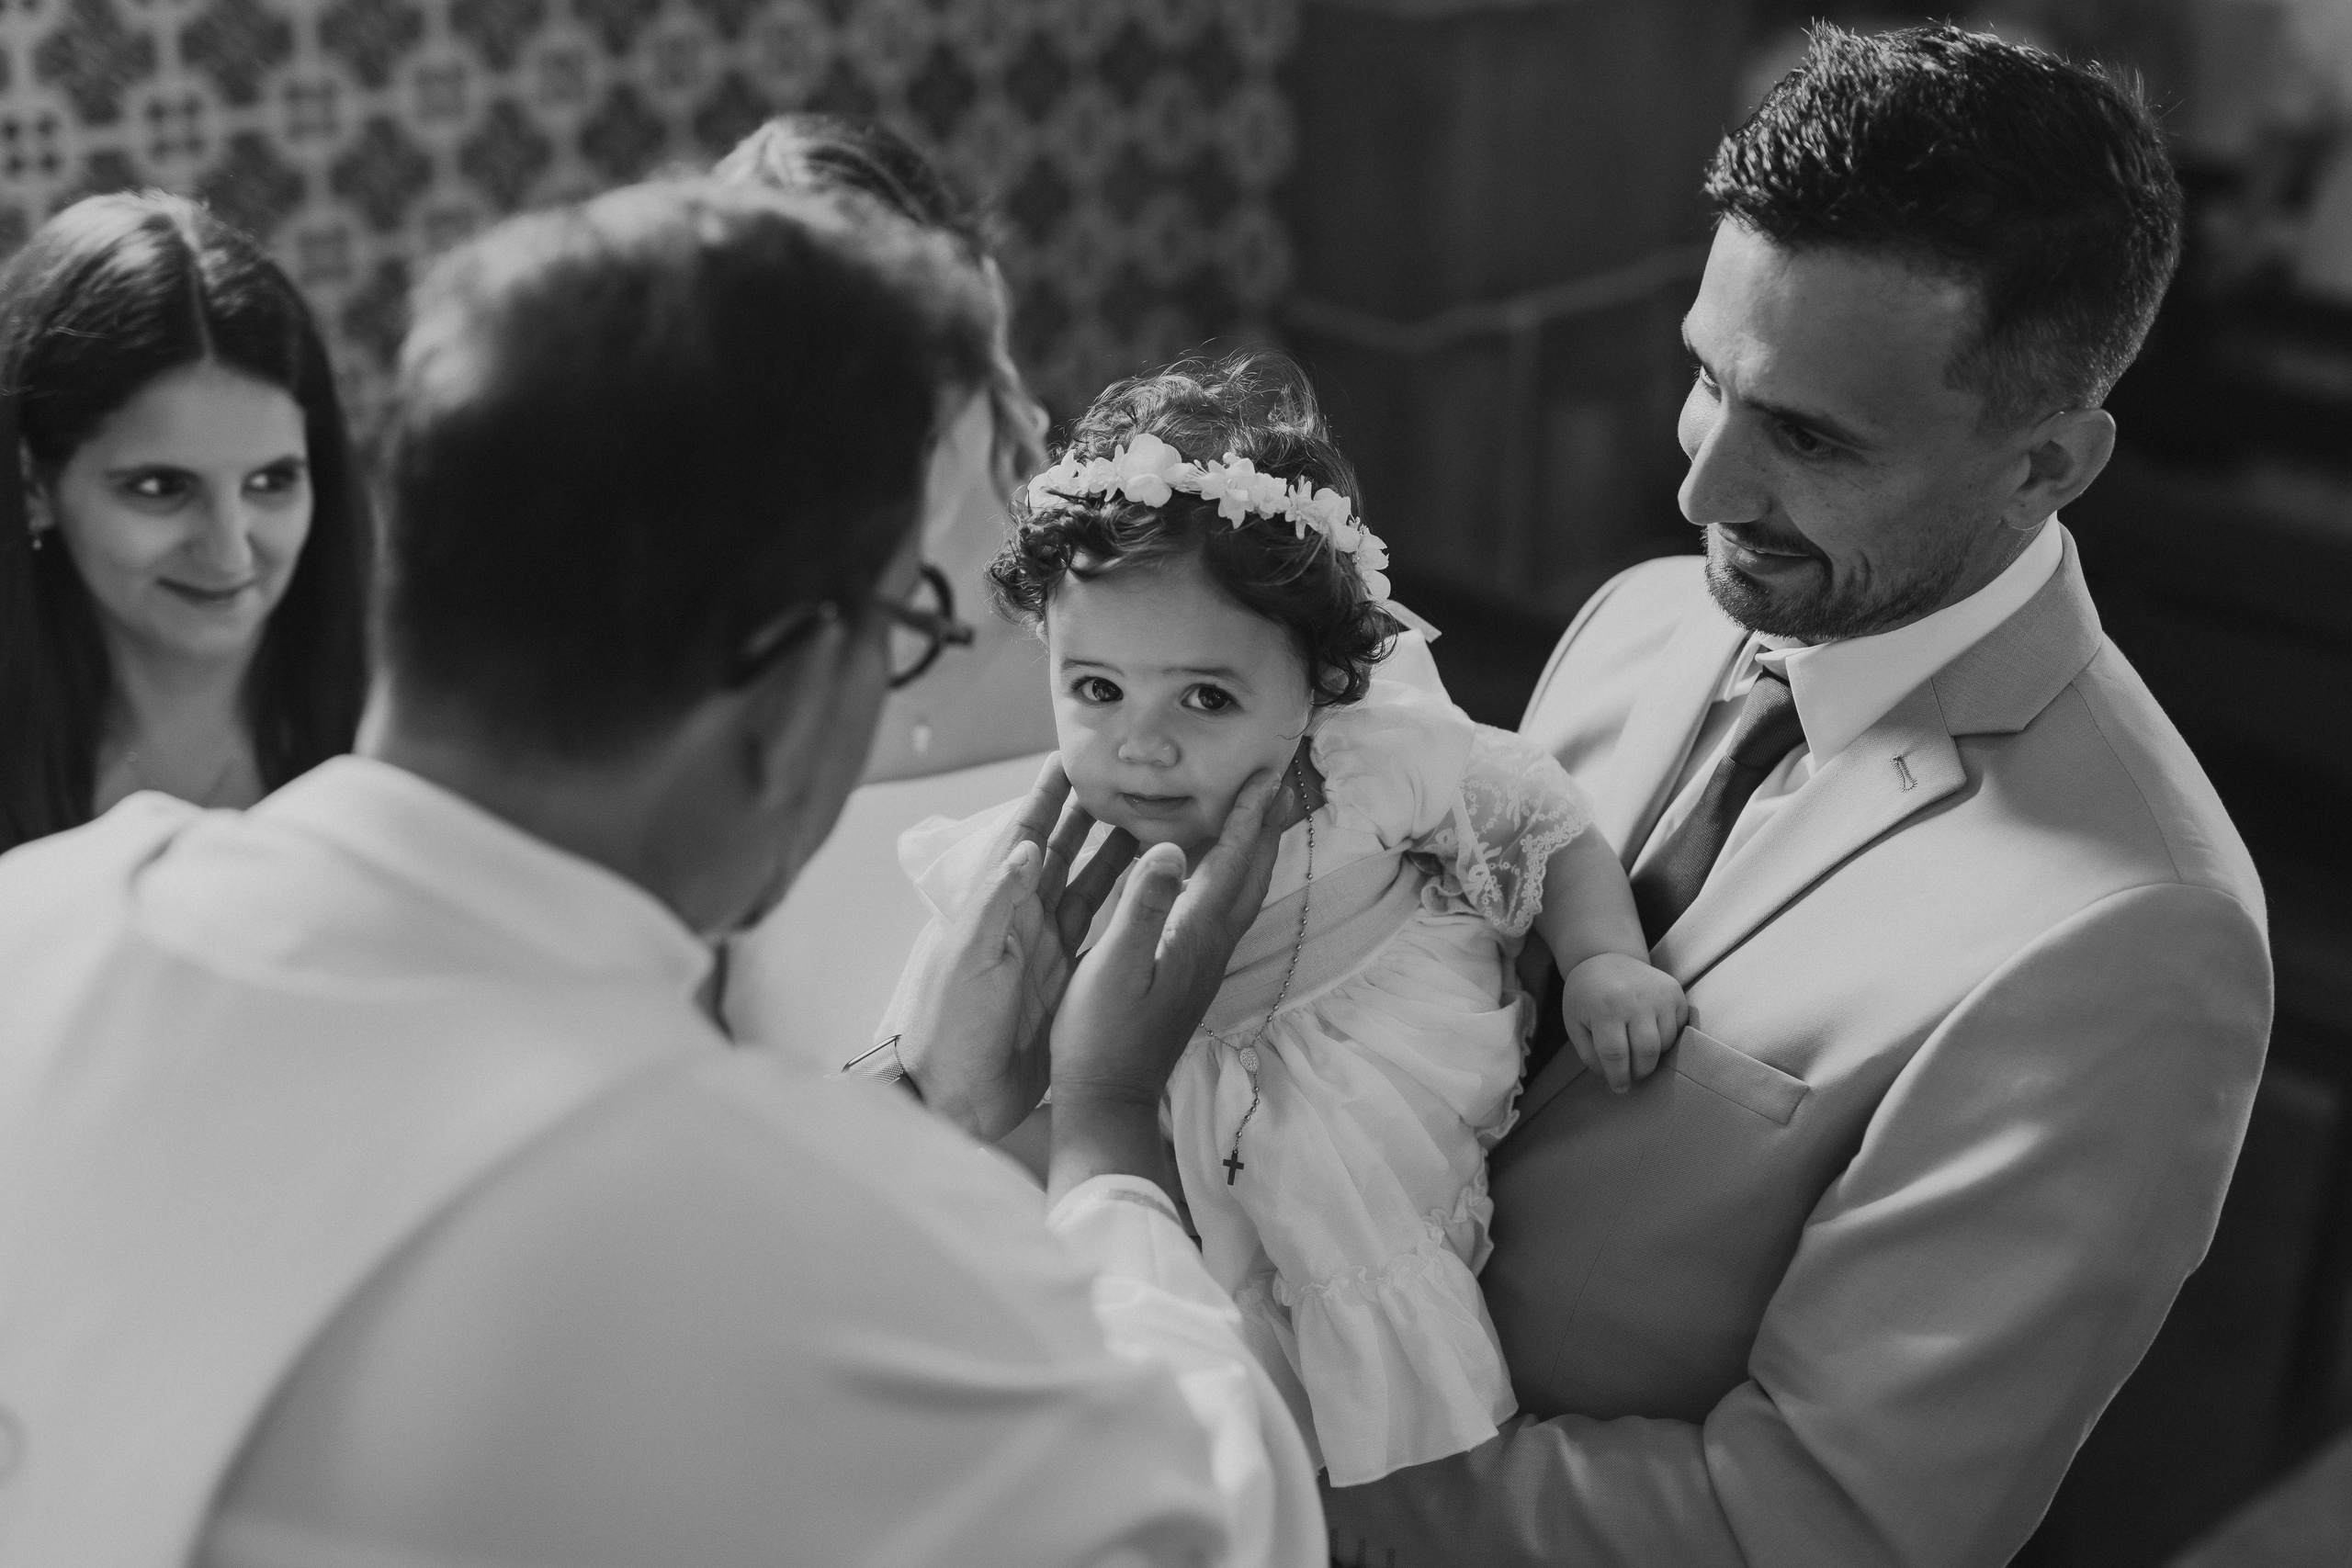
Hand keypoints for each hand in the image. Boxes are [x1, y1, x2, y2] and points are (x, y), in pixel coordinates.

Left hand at [896, 756, 1137, 1140]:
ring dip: (1116, 855)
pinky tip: (1153, 890)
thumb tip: (1028, 843)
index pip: (1023, 838)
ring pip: (1089, 889)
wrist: (958, 1098)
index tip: (1070, 758)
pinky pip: (1103, 934)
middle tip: (1128, 781)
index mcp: (997, 909)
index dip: (1045, 797)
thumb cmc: (950, 1026)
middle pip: (1062, 855)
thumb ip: (997, 901)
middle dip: (1090, 815)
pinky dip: (1126, 908)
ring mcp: (1049, 952)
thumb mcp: (968, 958)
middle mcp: (1025, 922)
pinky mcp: (1069, 982)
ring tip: (1153, 822)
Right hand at [1048, 767, 1289, 1200]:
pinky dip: (1227, 876)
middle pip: (1251, 874)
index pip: (1233, 862)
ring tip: (1253, 813)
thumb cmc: (1099, 1035)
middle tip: (1274, 781)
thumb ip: (1143, 905)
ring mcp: (1204, 962)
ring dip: (1252, 850)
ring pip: (1241, 892)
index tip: (1267, 773)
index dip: (1250, 815)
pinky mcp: (1190, 972)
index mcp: (1195, 935)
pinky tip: (1209, 871)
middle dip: (1265, 824)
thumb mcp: (1112, 965)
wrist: (1108, 1098)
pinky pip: (1221, 909)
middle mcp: (1211, 945)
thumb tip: (1173, 850)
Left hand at [1559, 951, 1688, 1093]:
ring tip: (1637, 1049)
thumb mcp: (1575, 1023)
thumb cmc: (1586, 996)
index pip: (1616, 1055)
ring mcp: (1659, 995)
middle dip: (1640, 1071)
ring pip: (1666, 1043)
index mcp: (1605, 1009)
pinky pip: (1678, 1028)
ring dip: (1653, 1055)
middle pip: (1646, 1053)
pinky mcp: (1675, 992)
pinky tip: (1650, 1031)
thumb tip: (1612, 1078)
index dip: (1618, 1077)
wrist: (1605, 957)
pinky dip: (1667, 1038)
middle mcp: (1635, 1000)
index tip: (1619, 1087)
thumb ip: (1589, 1054)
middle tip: (1632, 1074)